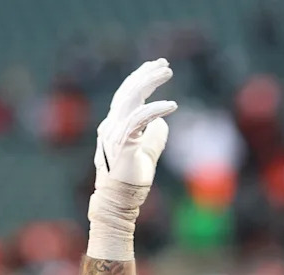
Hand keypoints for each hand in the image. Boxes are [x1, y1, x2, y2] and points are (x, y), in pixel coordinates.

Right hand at [94, 58, 176, 188]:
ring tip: (167, 72)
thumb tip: (161, 123)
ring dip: (148, 82)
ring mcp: (114, 133)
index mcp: (115, 125)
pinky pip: (139, 120)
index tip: (156, 67)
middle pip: (127, 92)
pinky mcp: (122, 144)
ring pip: (129, 99)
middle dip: (145, 75)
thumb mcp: (147, 153)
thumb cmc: (132, 180)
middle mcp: (111, 125)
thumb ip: (153, 137)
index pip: (126, 96)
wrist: (119, 201)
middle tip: (165, 64)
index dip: (140, 79)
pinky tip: (172, 105)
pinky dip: (155, 109)